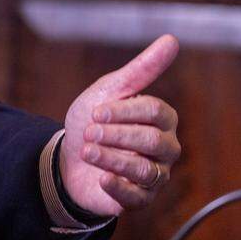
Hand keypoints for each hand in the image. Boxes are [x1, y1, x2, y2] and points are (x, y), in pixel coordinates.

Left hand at [60, 34, 181, 216]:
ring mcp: (155, 175)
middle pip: (151, 141)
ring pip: (144, 170)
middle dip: (115, 135)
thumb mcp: (111, 89)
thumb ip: (141, 69)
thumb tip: (172, 40)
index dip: (122, 111)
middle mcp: (166, 148)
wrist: (69, 155)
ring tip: (87, 150)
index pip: (154, 111)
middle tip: (90, 132)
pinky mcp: (140, 199)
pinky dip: (116, 186)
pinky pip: (137, 197)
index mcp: (162, 119)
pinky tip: (100, 176)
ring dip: (110, 158)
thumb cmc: (94, 119)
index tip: (96, 110)